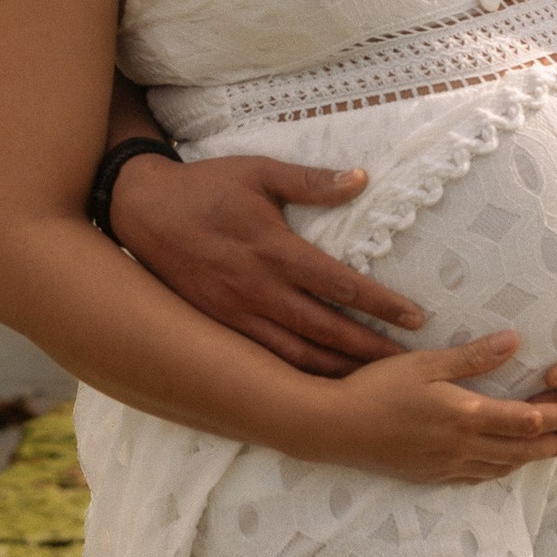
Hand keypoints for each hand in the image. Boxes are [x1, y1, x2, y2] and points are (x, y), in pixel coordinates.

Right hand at [107, 146, 425, 376]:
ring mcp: (237, 313)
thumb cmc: (205, 186)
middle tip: (408, 363)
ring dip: (337, 369)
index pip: (341, 284)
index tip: (415, 317)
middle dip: (369, 349)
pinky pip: (265, 357)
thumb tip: (361, 178)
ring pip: (297, 353)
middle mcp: (259, 289)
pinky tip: (320, 384)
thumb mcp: (259, 172)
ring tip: (373, 382)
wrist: (140, 209)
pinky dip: (296, 374)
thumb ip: (311, 181)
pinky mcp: (219, 324)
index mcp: (274, 250)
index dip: (381, 303)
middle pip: (326, 329)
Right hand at [300, 332, 556, 485]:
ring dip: (532, 459)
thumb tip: (515, 340)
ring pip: (502, 466)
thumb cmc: (376, 387)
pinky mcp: (431, 475)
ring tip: (554, 450)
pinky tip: (504, 464)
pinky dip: (499, 470)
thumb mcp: (425, 363)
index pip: (527, 421)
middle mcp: (462, 447)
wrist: (334, 429)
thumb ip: (472, 356)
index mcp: (465, 416)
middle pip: (522, 450)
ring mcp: (446, 465)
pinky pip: (476, 477)